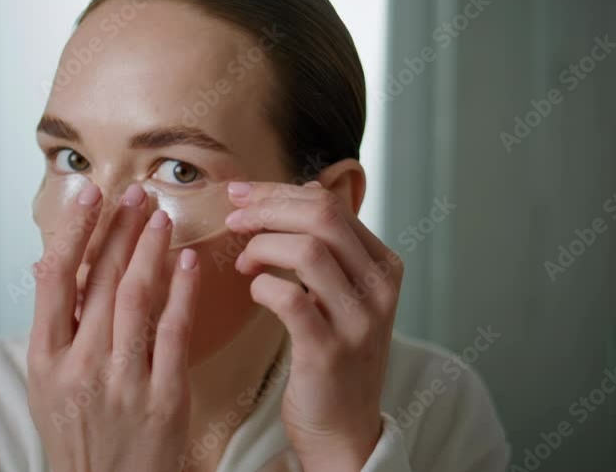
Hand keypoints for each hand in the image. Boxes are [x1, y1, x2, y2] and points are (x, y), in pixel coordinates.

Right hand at [27, 182, 201, 471]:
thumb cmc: (78, 436)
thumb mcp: (45, 385)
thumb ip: (50, 325)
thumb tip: (43, 265)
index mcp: (45, 360)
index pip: (55, 278)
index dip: (74, 230)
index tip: (89, 194)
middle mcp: (80, 365)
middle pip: (99, 279)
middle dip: (120, 228)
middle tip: (136, 192)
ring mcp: (123, 381)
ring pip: (136, 296)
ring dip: (149, 248)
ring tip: (159, 215)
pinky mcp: (164, 397)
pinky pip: (174, 331)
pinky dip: (181, 291)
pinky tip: (187, 261)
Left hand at [224, 181, 403, 471]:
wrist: (343, 426)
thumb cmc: (333, 351)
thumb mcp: (343, 290)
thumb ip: (329, 241)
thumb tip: (306, 188)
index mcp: (383, 264)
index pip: (330, 204)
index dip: (277, 192)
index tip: (240, 195)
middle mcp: (379, 288)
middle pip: (321, 217)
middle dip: (266, 209)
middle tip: (233, 220)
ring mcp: (358, 320)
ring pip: (308, 251)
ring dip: (262, 247)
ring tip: (243, 263)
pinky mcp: (329, 351)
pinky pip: (290, 299)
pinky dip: (262, 287)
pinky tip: (254, 291)